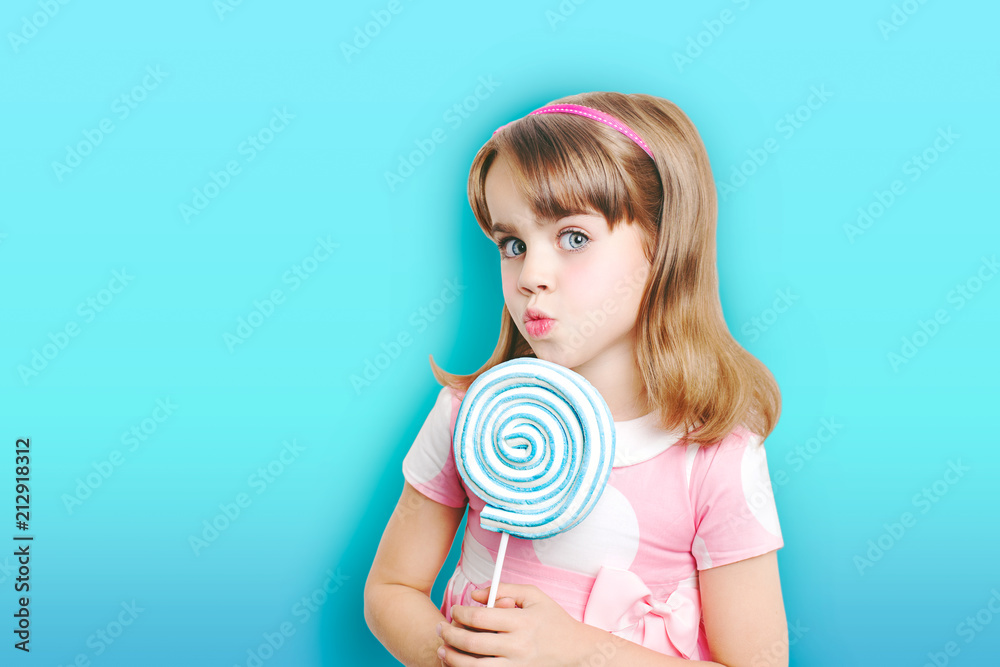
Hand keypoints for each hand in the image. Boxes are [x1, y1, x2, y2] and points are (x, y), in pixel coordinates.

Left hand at [436, 583, 591, 665]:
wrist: (577, 652)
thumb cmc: (553, 621)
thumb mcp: (533, 596)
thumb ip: (503, 589)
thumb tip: (474, 594)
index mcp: (522, 622)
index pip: (480, 617)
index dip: (460, 613)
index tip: (455, 610)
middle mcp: (519, 647)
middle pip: (472, 642)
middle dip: (450, 635)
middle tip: (441, 629)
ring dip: (453, 659)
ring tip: (443, 650)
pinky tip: (460, 664)